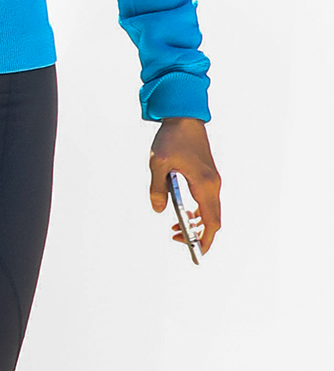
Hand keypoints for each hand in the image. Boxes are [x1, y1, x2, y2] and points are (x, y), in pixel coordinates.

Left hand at [149, 117, 220, 254]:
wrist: (184, 117)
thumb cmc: (172, 138)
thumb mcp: (158, 163)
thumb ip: (157, 188)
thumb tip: (158, 210)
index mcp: (204, 184)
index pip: (211, 221)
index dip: (205, 239)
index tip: (195, 253)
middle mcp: (213, 185)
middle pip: (212, 219)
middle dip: (198, 234)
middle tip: (175, 238)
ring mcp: (212, 181)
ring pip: (210, 211)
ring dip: (196, 223)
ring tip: (174, 228)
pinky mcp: (207, 177)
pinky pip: (206, 201)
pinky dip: (197, 212)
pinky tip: (182, 213)